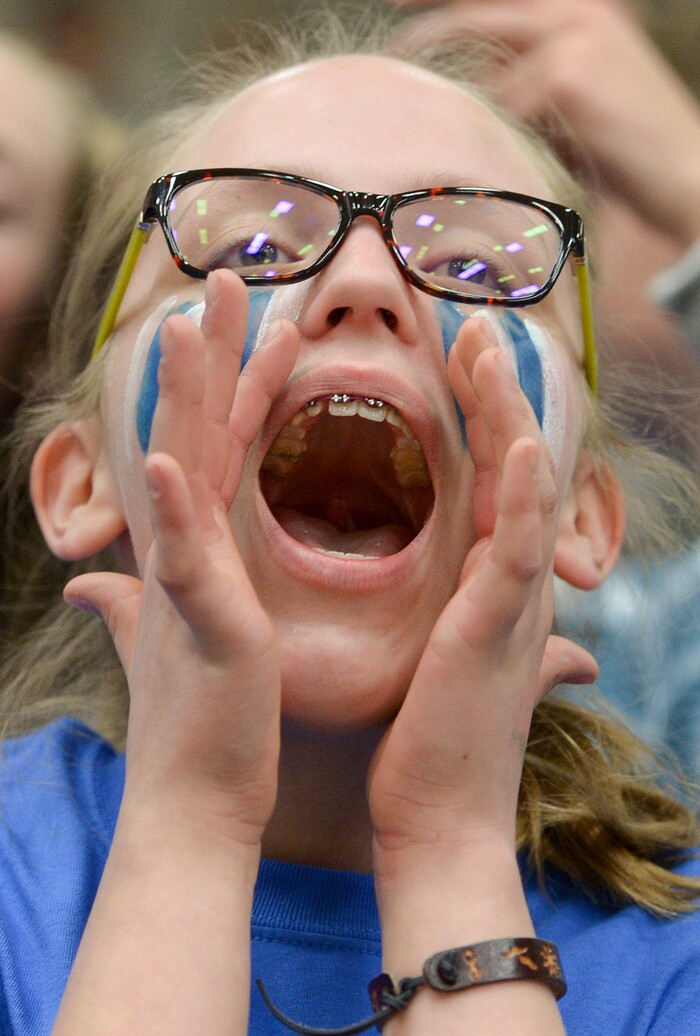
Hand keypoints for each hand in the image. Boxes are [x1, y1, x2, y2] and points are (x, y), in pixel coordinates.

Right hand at [65, 269, 298, 843]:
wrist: (196, 799)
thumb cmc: (198, 721)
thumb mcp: (168, 642)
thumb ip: (131, 602)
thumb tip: (88, 585)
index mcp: (195, 549)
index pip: (218, 448)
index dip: (241, 385)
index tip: (271, 328)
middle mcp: (183, 551)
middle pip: (196, 435)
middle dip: (212, 356)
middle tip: (228, 279)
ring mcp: (183, 581)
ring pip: (180, 474)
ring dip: (183, 400)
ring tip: (188, 327)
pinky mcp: (196, 622)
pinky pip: (179, 557)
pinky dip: (169, 508)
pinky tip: (166, 457)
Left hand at [368, 317, 596, 861]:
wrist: (437, 823)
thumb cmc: (432, 747)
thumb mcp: (458, 671)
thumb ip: (493, 639)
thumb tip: (540, 645)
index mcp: (495, 588)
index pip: (498, 482)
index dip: (487, 417)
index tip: (461, 362)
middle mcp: (516, 586)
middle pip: (517, 467)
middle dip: (498, 393)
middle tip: (475, 326)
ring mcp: (514, 606)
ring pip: (524, 489)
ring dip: (511, 416)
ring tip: (486, 347)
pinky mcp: (497, 633)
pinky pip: (520, 550)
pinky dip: (528, 494)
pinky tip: (524, 442)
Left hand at [391, 0, 699, 246]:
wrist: (683, 173)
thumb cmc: (626, 151)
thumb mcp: (573, 102)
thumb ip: (526, 84)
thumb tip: (467, 96)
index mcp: (576, 10)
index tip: (395, 1)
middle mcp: (574, 11)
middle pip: (473, 12)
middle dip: (426, 35)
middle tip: (389, 58)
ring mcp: (572, 35)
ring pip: (486, 71)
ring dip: (465, 108)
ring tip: (443, 135)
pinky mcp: (569, 74)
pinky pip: (505, 107)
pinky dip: (499, 136)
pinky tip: (503, 158)